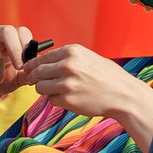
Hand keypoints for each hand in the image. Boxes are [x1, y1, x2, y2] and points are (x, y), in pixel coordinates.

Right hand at [0, 24, 33, 133]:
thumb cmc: (3, 81)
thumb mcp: (19, 78)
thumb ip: (29, 72)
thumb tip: (38, 67)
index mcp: (12, 38)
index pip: (22, 31)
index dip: (26, 45)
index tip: (28, 62)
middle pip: (8, 31)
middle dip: (15, 50)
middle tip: (19, 67)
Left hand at [19, 44, 151, 123]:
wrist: (123, 95)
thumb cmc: (108, 77)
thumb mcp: (88, 58)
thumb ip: (68, 58)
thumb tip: (45, 62)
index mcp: (72, 52)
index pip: (42, 57)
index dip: (33, 65)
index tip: (29, 69)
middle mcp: (68, 65)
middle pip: (37, 72)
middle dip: (32, 78)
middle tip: (32, 81)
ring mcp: (67, 83)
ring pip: (40, 87)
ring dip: (44, 90)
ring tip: (55, 91)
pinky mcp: (68, 100)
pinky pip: (51, 100)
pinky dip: (56, 100)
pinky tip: (68, 99)